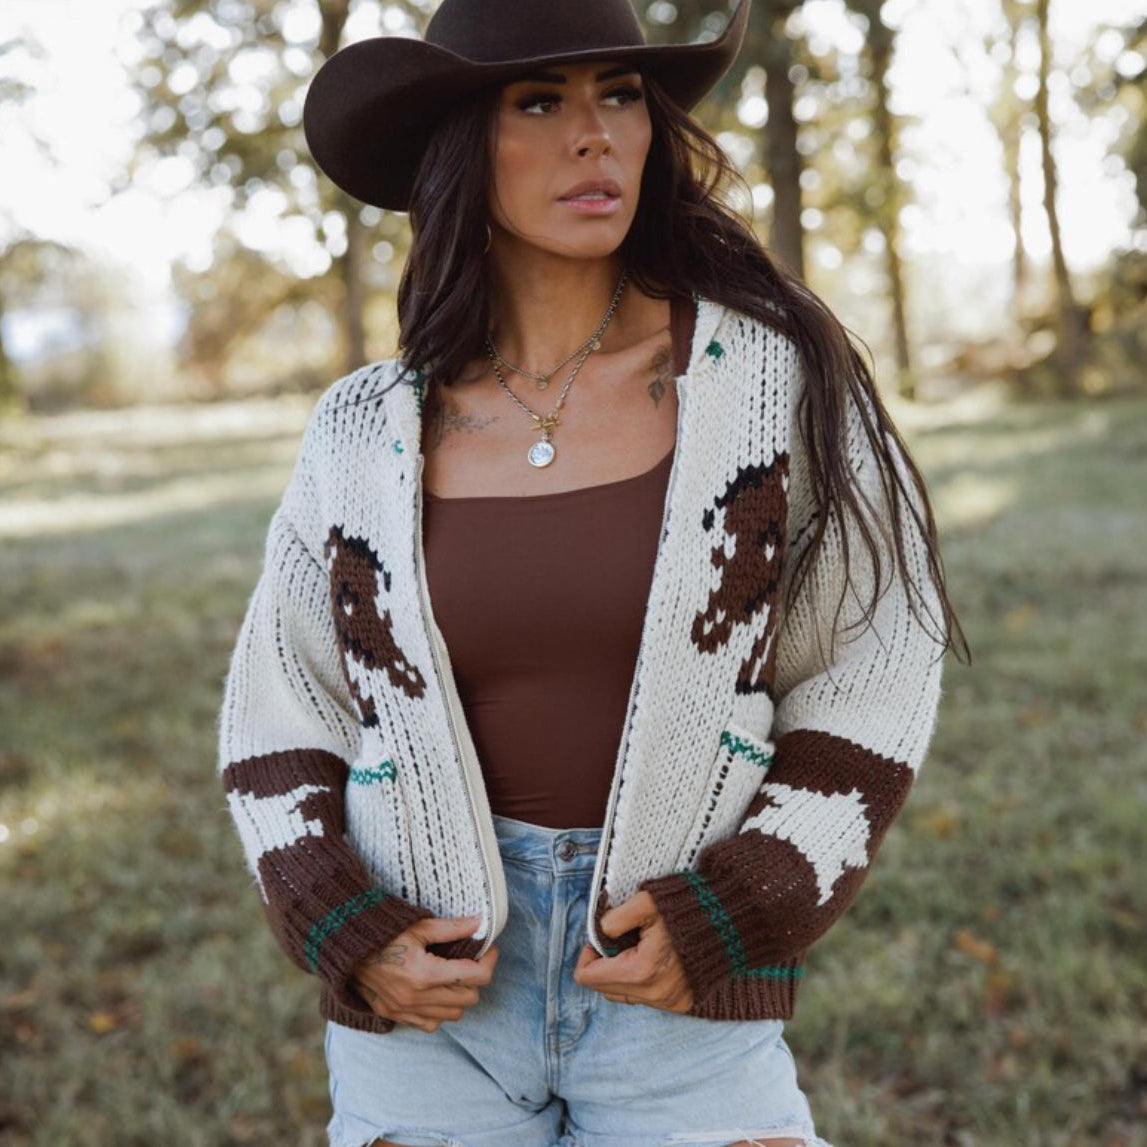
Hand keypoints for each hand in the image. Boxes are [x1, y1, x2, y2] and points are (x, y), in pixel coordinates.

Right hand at [351, 914, 498, 1032]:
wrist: (346, 951)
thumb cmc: (383, 934)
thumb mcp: (419, 926)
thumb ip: (452, 928)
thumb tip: (480, 922)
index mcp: (425, 973)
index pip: (475, 977)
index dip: (489, 961)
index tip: (490, 949)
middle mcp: (417, 998)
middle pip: (469, 998)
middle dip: (475, 979)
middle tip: (470, 961)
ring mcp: (405, 1011)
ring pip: (453, 1015)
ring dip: (459, 997)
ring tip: (453, 976)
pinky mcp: (396, 1016)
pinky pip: (431, 1025)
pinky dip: (439, 1012)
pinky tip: (435, 993)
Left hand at [572, 890, 693, 1012]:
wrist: (732, 922)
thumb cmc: (687, 908)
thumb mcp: (645, 901)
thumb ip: (615, 918)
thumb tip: (600, 933)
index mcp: (640, 972)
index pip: (588, 978)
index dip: (587, 953)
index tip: (600, 935)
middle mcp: (654, 995)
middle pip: (604, 990)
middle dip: (603, 964)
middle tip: (617, 938)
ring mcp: (669, 1003)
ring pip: (625, 995)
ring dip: (622, 973)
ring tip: (637, 946)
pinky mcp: (681, 1004)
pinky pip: (646, 997)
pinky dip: (641, 980)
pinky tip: (654, 956)